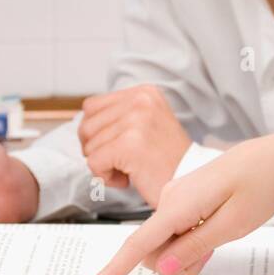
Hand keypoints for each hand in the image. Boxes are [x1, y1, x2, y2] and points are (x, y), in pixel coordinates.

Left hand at [78, 84, 192, 206]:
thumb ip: (120, 116)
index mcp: (144, 92)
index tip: (116, 146)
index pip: (91, 106)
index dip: (96, 132)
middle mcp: (141, 101)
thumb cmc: (167, 160)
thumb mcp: (147, 123)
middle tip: (123, 161)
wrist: (190, 181)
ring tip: (131, 169)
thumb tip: (83, 122)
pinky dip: (106, 178)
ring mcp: (136, 121)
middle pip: (86, 126)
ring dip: (105, 165)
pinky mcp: (130, 145)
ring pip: (89, 147)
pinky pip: (95, 163)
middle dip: (97, 149)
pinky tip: (128, 179)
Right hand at [82, 131, 273, 274]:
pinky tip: (214, 230)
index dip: (114, 270)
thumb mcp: (235, 223)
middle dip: (176, 264)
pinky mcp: (182, 200)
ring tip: (219, 237)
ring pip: (165, 244)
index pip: (138, 243)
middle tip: (213, 253)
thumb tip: (162, 267)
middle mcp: (170, 199)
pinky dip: (190, 241)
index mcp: (179, 204)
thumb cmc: (261, 185)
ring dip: (186, 253)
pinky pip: (174, 232)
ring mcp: (175, 198)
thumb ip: (196, 246)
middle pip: (152, 251)